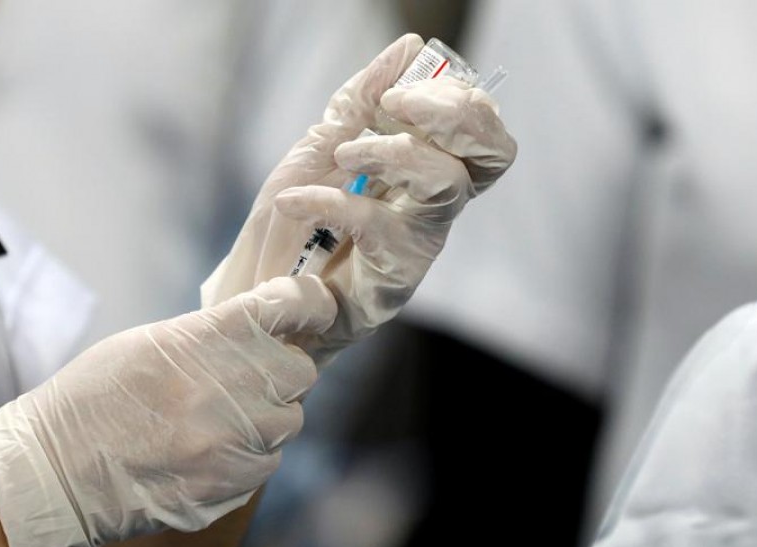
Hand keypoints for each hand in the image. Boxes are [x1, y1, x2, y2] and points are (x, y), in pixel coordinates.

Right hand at [0, 276, 335, 546]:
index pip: (294, 304)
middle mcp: (237, 386)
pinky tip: (209, 454)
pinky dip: (249, 455)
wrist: (54, 472)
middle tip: (247, 377)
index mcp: (212, 337)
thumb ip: (213, 335)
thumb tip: (261, 332)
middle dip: (281, 371)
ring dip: (266, 417)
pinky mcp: (234, 485)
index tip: (312, 308)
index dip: (311, 303)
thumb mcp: (151, 342)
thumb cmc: (93, 397)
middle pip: (301, 370)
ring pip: (289, 420)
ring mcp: (239, 440)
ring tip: (219, 421)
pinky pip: (268, 462)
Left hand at [201, 33, 516, 365]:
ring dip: (395, 151)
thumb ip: (362, 101)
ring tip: (344, 153)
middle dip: (455, 115)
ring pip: (447, 183)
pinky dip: (331, 202)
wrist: (264, 290)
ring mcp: (421, 240)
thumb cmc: (298, 222)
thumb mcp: (322, 146)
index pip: (480, 127)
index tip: (400, 91)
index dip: (458, 98)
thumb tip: (410, 47)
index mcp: (428, 168)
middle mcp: (436, 203)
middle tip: (399, 106)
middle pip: (492, 153)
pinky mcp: (396, 276)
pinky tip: (293, 201)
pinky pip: (378, 225)